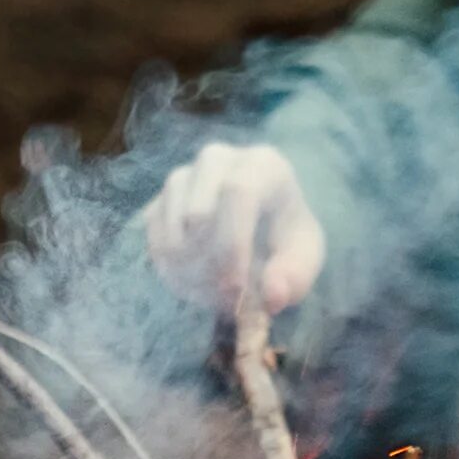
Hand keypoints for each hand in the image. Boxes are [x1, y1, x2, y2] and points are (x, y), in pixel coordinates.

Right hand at [142, 141, 325, 316]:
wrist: (261, 230)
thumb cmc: (285, 241)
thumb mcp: (303, 262)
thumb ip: (292, 279)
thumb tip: (273, 296)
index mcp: (263, 164)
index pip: (238, 192)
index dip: (233, 244)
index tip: (237, 289)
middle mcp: (217, 160)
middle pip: (197, 213)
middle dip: (209, 265)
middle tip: (227, 298)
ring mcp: (182, 177)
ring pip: (172, 230)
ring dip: (191, 273)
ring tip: (217, 293)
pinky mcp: (158, 200)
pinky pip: (155, 241)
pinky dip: (172, 271)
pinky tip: (198, 283)